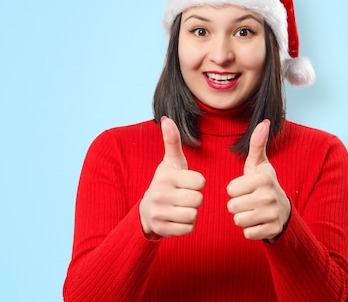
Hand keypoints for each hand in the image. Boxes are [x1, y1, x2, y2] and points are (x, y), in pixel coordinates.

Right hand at [139, 117, 204, 238]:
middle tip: (184, 197)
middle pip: (198, 200)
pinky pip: (188, 229)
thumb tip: (166, 119)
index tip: (187, 183)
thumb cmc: (166, 183)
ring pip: (193, 215)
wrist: (147, 210)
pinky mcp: (161, 229)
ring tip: (181, 207)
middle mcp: (160, 194)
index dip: (197, 183)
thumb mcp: (170, 162)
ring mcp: (159, 213)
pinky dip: (186, 225)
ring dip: (192, 213)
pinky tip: (177, 218)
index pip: (200, 182)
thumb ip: (172, 141)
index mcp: (166, 177)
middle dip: (195, 199)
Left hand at [227, 120, 290, 240]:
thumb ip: (257, 144)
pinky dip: (250, 230)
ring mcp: (272, 214)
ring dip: (242, 217)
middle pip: (232, 206)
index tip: (245, 188)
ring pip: (238, 221)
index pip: (230, 189)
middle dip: (236, 205)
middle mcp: (269, 196)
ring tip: (252, 211)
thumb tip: (264, 122)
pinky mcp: (272, 230)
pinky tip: (257, 222)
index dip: (234, 189)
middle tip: (248, 201)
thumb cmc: (264, 184)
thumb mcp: (259, 164)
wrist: (283, 210)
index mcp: (264, 179)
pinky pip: (247, 233)